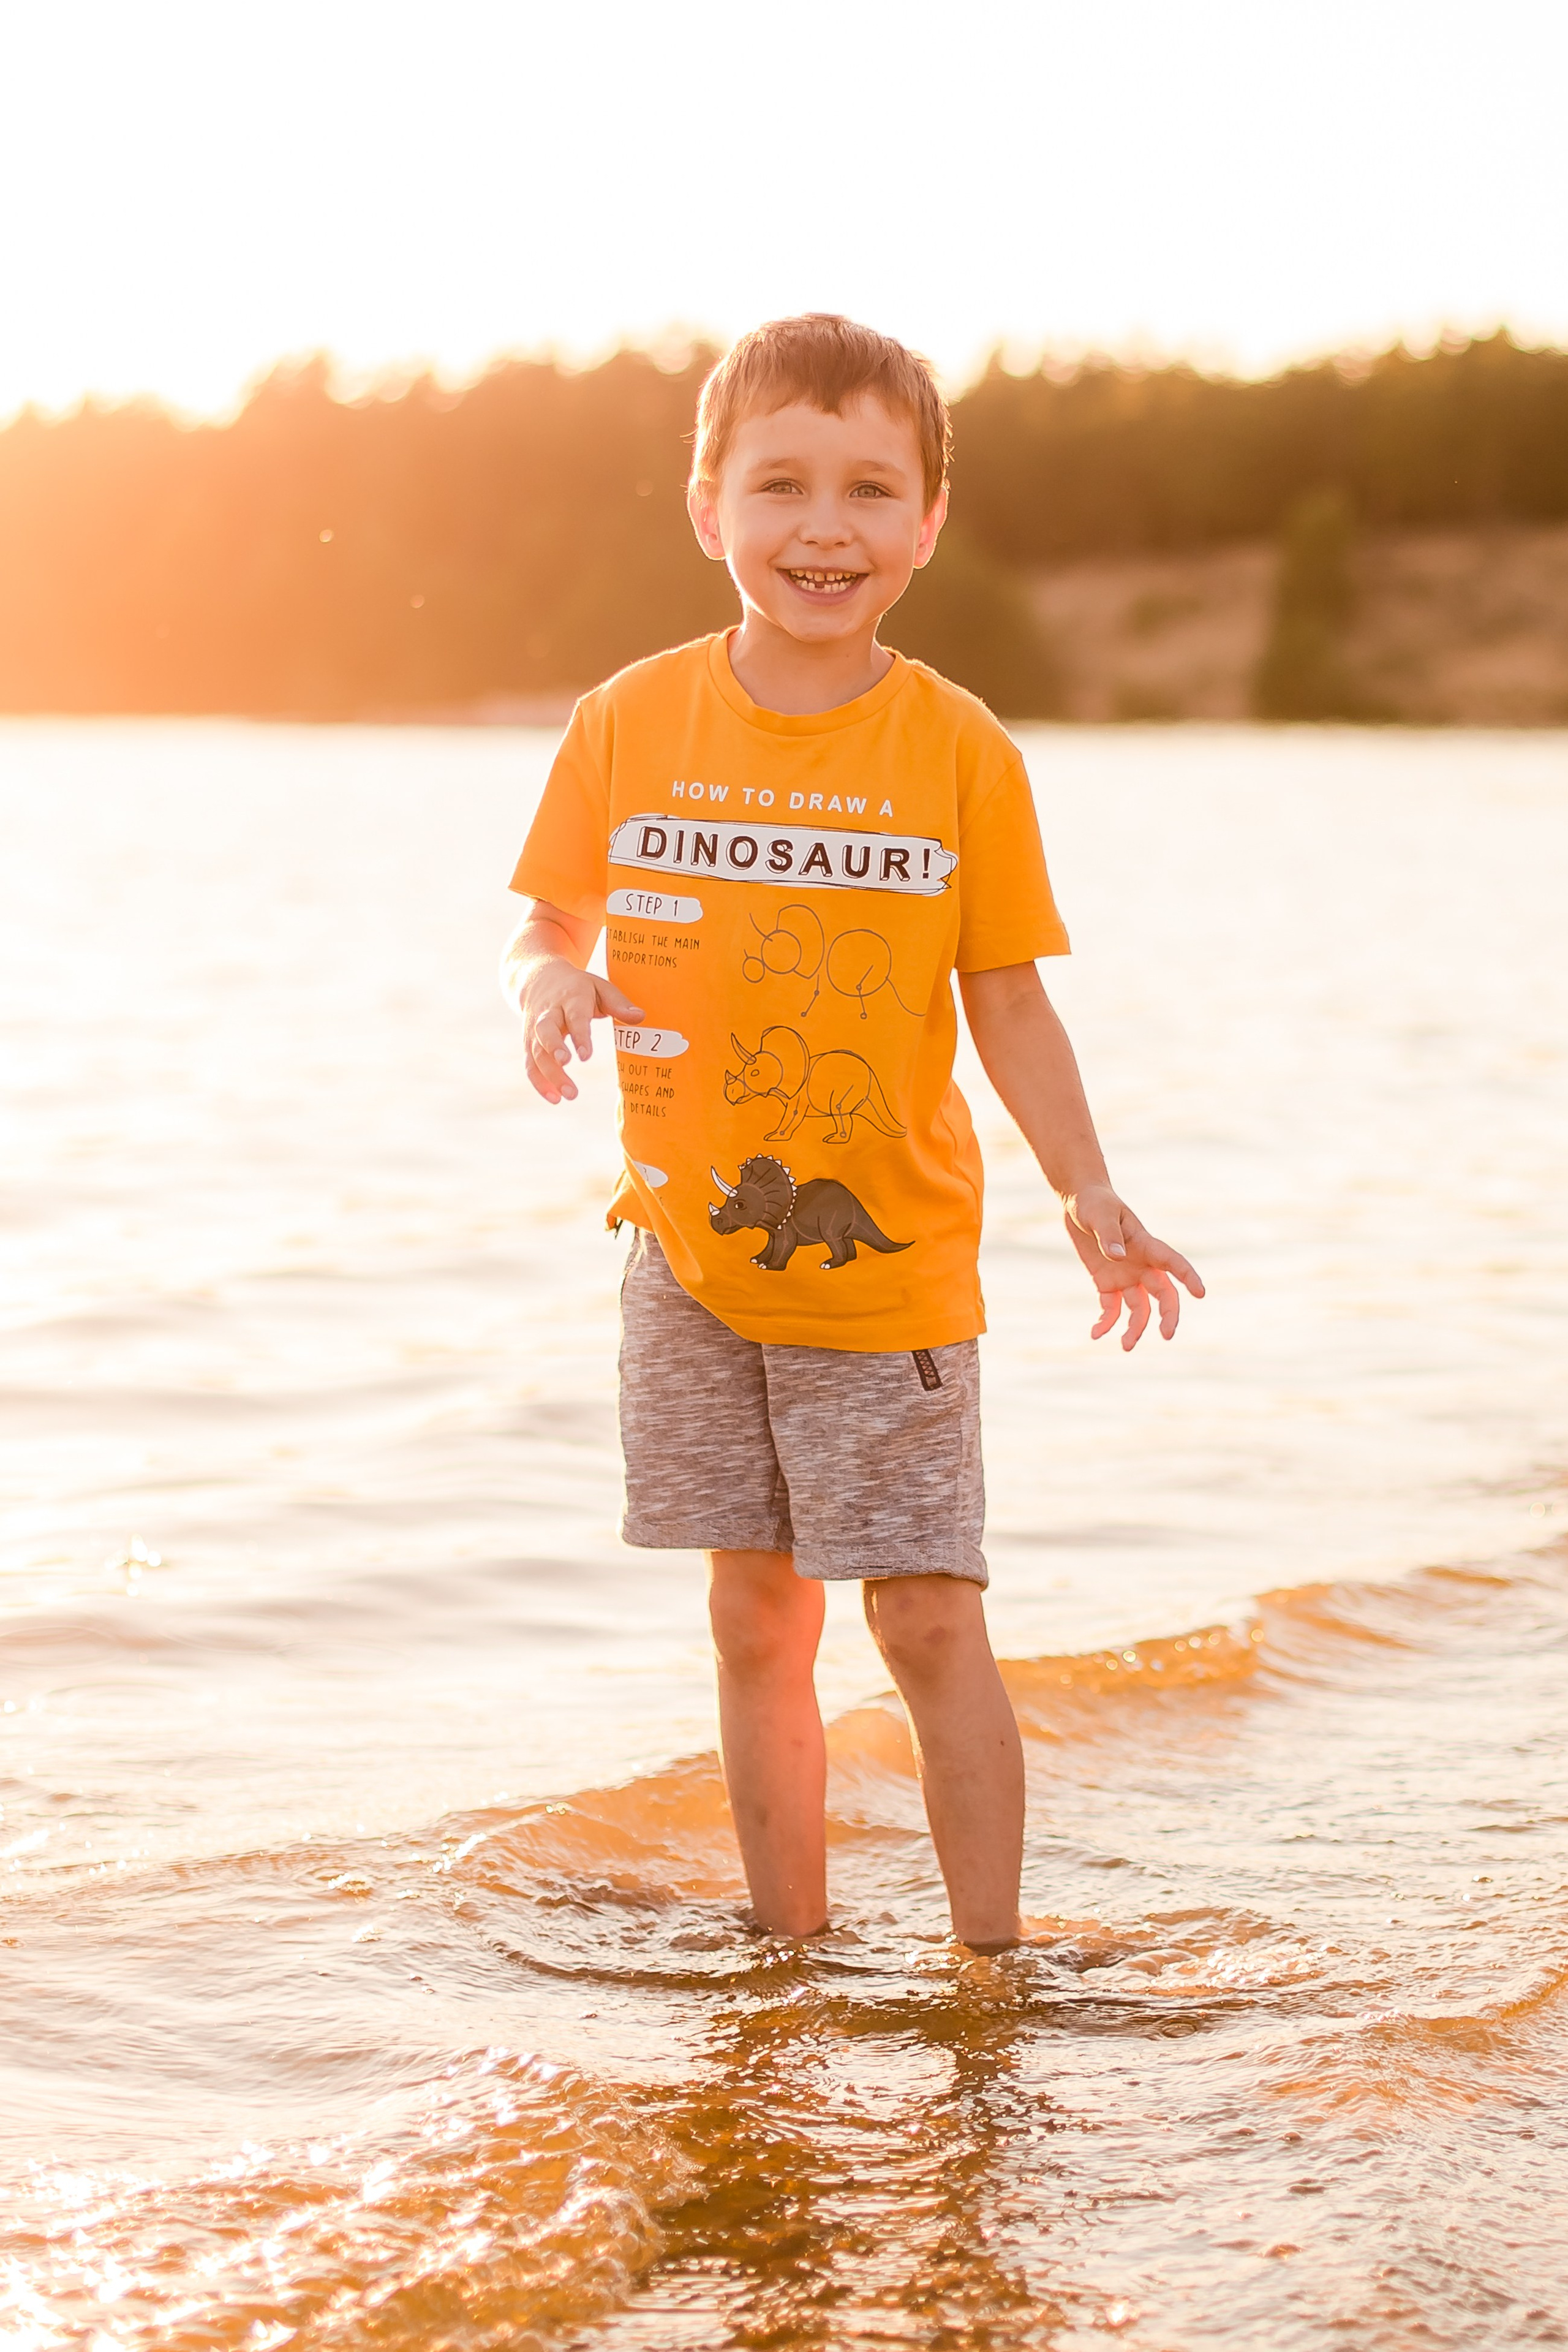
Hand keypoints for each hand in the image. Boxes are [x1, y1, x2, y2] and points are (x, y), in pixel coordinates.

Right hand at [517, 954, 642, 1103]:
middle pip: (546, 1031)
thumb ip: (618, 1003)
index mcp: (570, 998)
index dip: (579, 1035)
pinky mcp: (529, 1042)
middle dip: (554, 1048)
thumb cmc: (577, 987)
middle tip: (566, 1064)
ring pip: (536, 1051)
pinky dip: (539, 1082)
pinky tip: (554, 1098)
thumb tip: (640, 1017)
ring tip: (567, 1095)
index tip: (585, 1056)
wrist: (538, 978)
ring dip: (549, 1073)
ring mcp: (535, 1028)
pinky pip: (530, 1063)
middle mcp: (548, 1013)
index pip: (574, 1017)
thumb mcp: (599, 988)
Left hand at [1063, 1184, 1204, 1348]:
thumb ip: (1108, 1234)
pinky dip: (1105, 1323)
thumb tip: (1118, 1257)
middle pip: (1163, 1294)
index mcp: (1146, 1244)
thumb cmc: (1095, 1203)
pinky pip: (1111, 1308)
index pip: (1173, 1262)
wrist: (1079, 1201)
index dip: (1188, 1276)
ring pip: (1139, 1308)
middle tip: (1167, 1336)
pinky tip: (1096, 1334)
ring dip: (1135, 1328)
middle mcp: (1142, 1264)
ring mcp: (1126, 1276)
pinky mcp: (1107, 1283)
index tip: (1200, 1293)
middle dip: (1168, 1315)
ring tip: (1126, 1346)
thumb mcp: (1099, 1214)